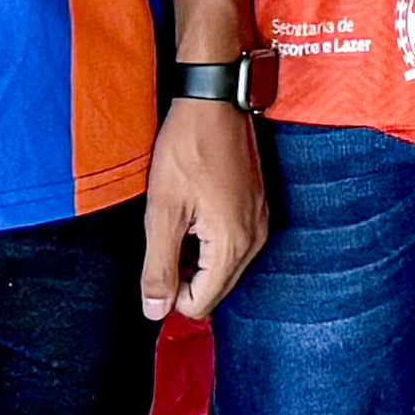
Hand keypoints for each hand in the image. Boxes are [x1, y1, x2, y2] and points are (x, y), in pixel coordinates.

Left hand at [142, 98, 266, 320]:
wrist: (214, 101)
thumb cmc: (187, 148)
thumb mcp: (162, 212)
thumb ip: (159, 268)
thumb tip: (155, 312)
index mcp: (233, 245)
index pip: (199, 304)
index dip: (169, 290)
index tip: (157, 253)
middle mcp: (255, 240)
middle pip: (215, 291)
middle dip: (185, 276)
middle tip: (166, 235)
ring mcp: (260, 224)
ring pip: (223, 270)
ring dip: (196, 257)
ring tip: (180, 218)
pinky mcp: (257, 209)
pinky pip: (233, 246)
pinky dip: (209, 240)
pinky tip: (195, 209)